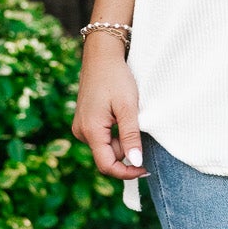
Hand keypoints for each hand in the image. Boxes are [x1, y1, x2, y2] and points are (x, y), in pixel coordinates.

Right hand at [71, 35, 145, 182]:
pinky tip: (120, 114)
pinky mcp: (85, 121)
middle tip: (139, 126)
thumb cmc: (116, 78)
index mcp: (91, 131)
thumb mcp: (128, 107)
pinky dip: (115, 132)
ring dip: (122, 139)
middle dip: (127, 148)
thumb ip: (131, 136)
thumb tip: (136, 163)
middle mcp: (82, 132)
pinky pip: (102, 136)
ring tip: (129, 115)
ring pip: (107, 146)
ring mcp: (81, 127)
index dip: (127, 172)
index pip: (107, 165)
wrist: (101, 56)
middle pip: (108, 156)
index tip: (146, 168)